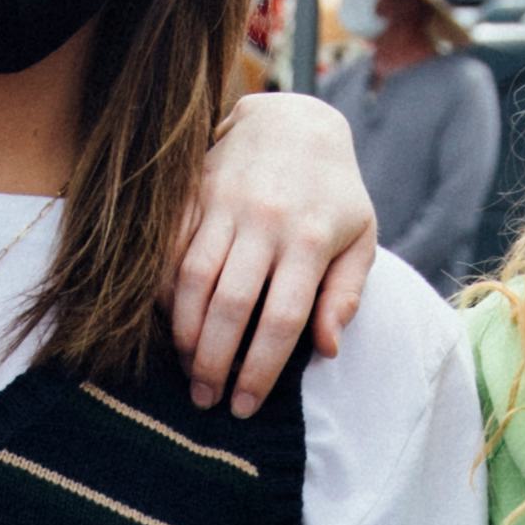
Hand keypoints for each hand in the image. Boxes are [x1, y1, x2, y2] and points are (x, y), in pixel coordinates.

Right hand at [168, 89, 372, 412]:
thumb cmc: (333, 192)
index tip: (244, 405)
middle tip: (206, 399)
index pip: (281, 319)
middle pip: (230, 305)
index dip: (260, 369)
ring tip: (187, 368)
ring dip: (184, 333)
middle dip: (213, 361)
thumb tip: (327, 348)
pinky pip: (168, 249)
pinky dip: (164, 291)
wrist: (294, 120)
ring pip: (191, 279)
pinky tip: (169, 322)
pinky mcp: (193, 191)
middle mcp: (265, 221)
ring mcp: (223, 203)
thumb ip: (346, 293)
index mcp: (310, 239)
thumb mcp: (360, 237)